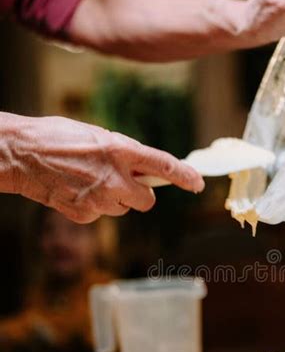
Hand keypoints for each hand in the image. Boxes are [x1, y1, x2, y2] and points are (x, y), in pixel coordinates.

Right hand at [0, 113, 203, 222]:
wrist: (20, 155)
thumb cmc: (57, 138)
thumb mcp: (98, 136)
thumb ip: (124, 154)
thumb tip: (144, 169)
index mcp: (121, 150)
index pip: (164, 166)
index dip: (185, 177)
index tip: (197, 183)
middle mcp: (115, 177)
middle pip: (146, 200)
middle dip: (140, 194)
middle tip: (124, 182)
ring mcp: (100, 199)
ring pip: (122, 209)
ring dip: (114, 199)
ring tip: (88, 180)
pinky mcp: (85, 214)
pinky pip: (101, 215)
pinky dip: (93, 206)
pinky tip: (76, 190)